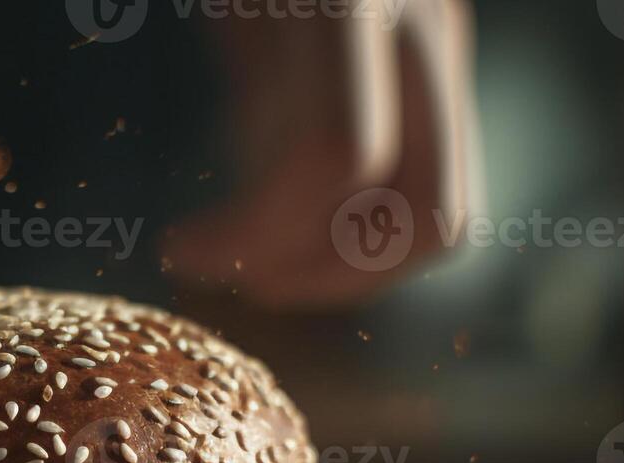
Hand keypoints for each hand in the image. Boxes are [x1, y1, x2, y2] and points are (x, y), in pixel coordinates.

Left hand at [164, 0, 482, 309]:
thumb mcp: (235, 5)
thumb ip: (248, 73)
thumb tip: (249, 216)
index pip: (333, 159)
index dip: (257, 234)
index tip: (180, 248)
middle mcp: (423, 16)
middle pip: (424, 216)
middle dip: (325, 276)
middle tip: (237, 274)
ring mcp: (443, 28)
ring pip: (441, 206)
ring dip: (348, 259)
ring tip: (253, 252)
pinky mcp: (437, 41)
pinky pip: (426, 165)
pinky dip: (357, 211)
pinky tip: (280, 203)